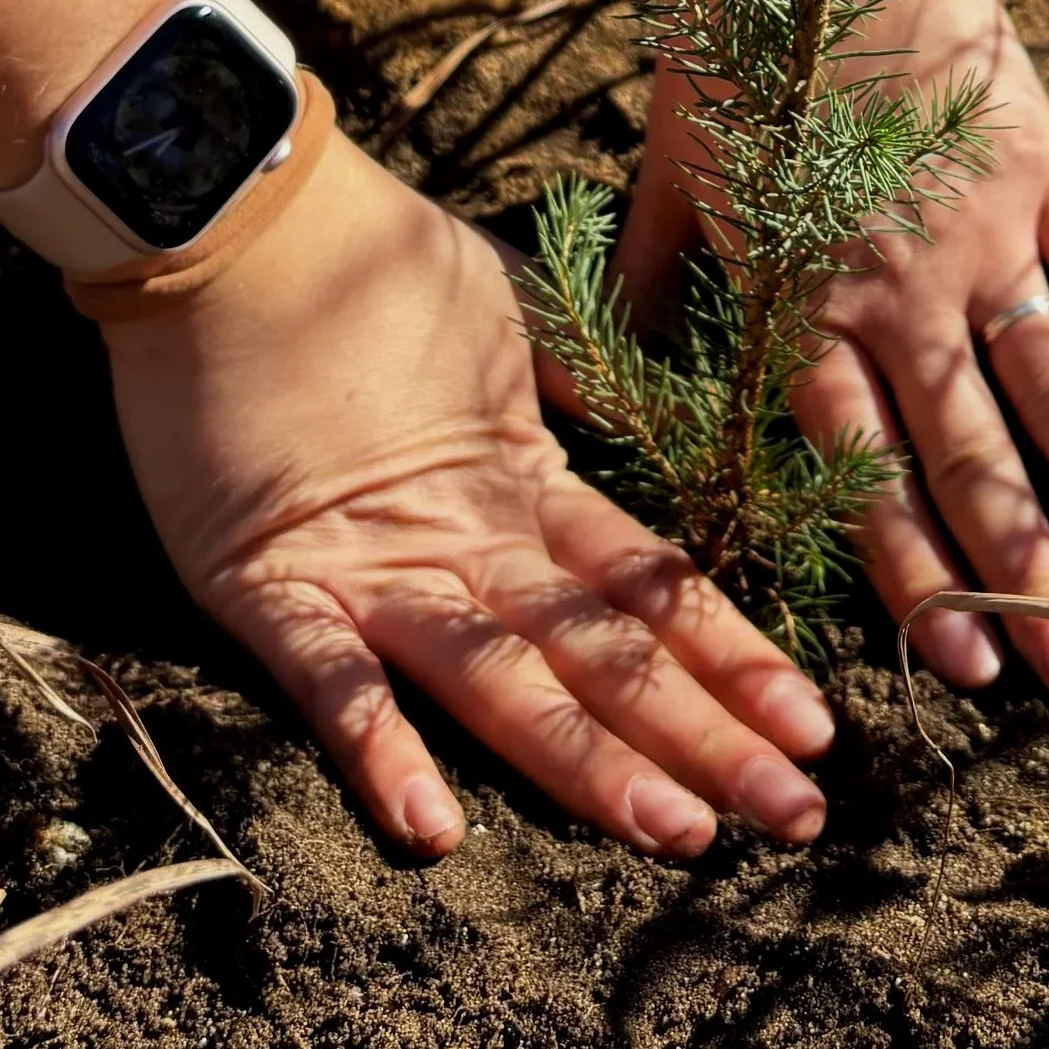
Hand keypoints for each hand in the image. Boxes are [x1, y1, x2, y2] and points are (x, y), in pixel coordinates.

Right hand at [102, 128, 835, 857]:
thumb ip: (581, 377)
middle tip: (799, 817)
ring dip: (592, 762)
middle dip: (706, 737)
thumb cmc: (364, 255)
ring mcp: (373, 565)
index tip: (817, 726)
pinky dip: (378, 752)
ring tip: (681, 834)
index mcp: (523, 481)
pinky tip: (433, 831)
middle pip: (603, 652)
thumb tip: (662, 411)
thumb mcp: (508, 308)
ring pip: (503, 680)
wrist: (231, 214)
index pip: (650, 586)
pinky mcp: (271, 582)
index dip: (735, 657)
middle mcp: (466, 539)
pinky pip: (329, 681)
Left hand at [621, 0, 1048, 703]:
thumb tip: (597, 393)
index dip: (918, 576)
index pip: (862, 470)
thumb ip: (650, 290)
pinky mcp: (1045, 165)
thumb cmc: (725, 37)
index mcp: (801, 299)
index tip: (967, 671)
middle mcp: (899, 286)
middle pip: (978, 456)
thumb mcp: (667, 171)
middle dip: (1039, 585)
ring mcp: (985, 229)